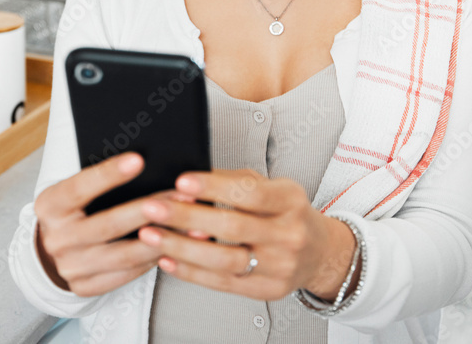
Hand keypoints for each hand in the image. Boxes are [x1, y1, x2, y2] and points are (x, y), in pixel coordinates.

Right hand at [33, 152, 196, 297]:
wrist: (50, 252)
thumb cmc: (74, 211)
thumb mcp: (74, 192)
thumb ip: (99, 181)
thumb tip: (143, 162)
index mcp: (50, 206)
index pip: (79, 187)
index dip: (109, 174)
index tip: (139, 159)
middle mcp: (57, 238)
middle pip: (108, 224)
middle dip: (148, 209)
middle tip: (180, 197)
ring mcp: (70, 266)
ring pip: (123, 254)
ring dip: (160, 239)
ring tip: (189, 226)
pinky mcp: (85, 286)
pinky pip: (127, 274)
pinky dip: (152, 259)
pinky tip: (174, 247)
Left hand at [135, 168, 351, 301]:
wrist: (319, 252)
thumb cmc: (287, 213)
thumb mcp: (272, 186)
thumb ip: (234, 182)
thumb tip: (190, 183)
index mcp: (290, 201)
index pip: (250, 193)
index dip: (213, 187)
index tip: (181, 182)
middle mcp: (288, 234)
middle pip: (232, 227)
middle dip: (187, 217)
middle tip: (154, 207)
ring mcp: (279, 266)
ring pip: (224, 260)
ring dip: (181, 248)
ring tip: (151, 235)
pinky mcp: (266, 290)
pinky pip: (222, 283)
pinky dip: (190, 272)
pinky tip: (167, 259)